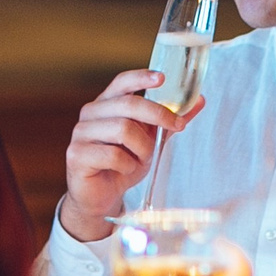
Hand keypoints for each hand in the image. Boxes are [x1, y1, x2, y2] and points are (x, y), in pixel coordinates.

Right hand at [58, 69, 201, 242]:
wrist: (100, 197)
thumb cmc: (122, 165)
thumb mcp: (151, 140)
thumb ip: (168, 120)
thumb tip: (198, 100)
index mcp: (106, 104)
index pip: (122, 82)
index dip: (141, 78)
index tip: (162, 78)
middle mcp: (90, 114)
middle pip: (129, 105)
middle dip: (159, 115)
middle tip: (177, 126)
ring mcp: (81, 133)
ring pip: (123, 129)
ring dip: (142, 148)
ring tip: (141, 160)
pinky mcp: (76, 154)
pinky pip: (112, 155)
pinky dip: (127, 165)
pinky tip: (124, 170)